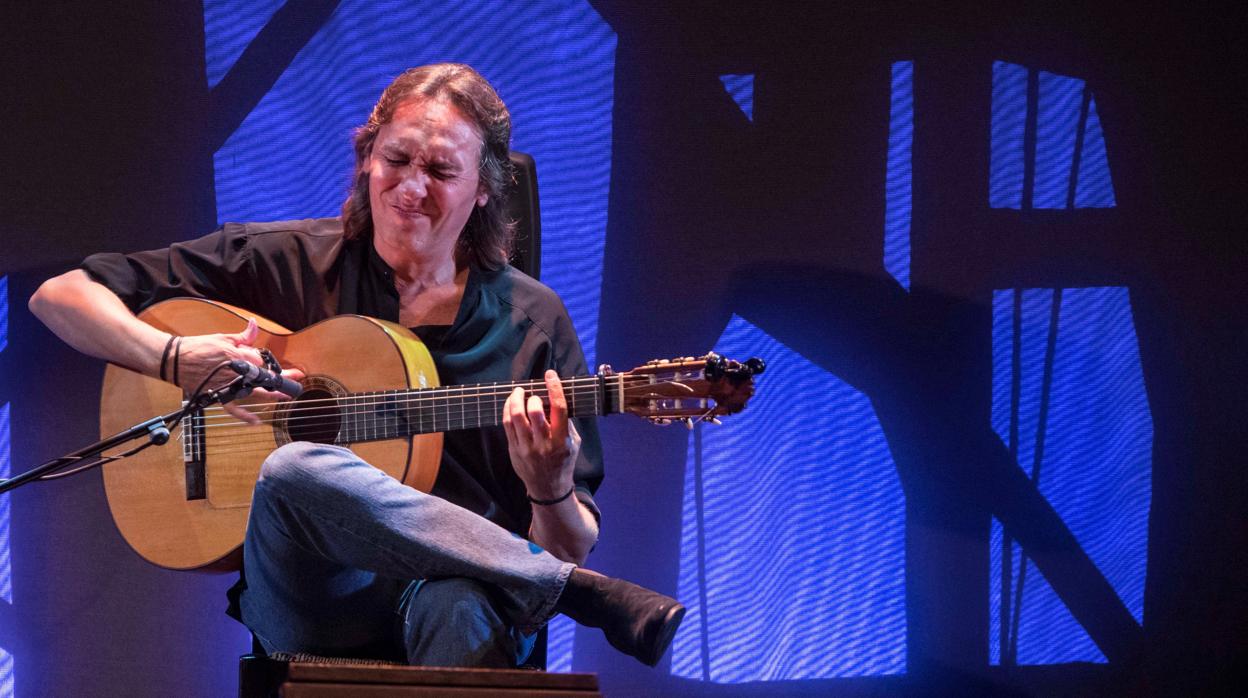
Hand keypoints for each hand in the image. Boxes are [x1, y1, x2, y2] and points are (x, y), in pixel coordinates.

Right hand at [172, 318, 303, 424]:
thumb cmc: (198, 346)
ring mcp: (228, 385)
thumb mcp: (223, 337)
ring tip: (287, 396)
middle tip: (297, 379)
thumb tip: (255, 324)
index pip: (262, 360)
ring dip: (272, 395)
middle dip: (282, 378)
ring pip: (254, 391)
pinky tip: (257, 421)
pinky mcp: (219, 395)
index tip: (284, 366)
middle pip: (264, 377)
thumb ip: (243, 335)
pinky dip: (244, 416)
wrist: (175, 359)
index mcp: (238, 355)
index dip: (270, 363)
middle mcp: (236, 372)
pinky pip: (233, 408)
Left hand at [502, 369, 581, 499]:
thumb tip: (557, 398)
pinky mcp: (514, 450)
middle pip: (534, 412)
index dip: (554, 388)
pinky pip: (506, 424)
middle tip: (532, 394)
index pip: (559, 409)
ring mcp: (527, 448)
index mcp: (562, 440)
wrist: (549, 488)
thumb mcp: (574, 443)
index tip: (550, 375)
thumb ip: (567, 423)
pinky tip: (511, 403)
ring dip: (516, 399)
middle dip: (532, 397)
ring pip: (516, 417)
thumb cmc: (563, 462)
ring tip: (518, 392)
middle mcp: (544, 444)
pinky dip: (507, 410)